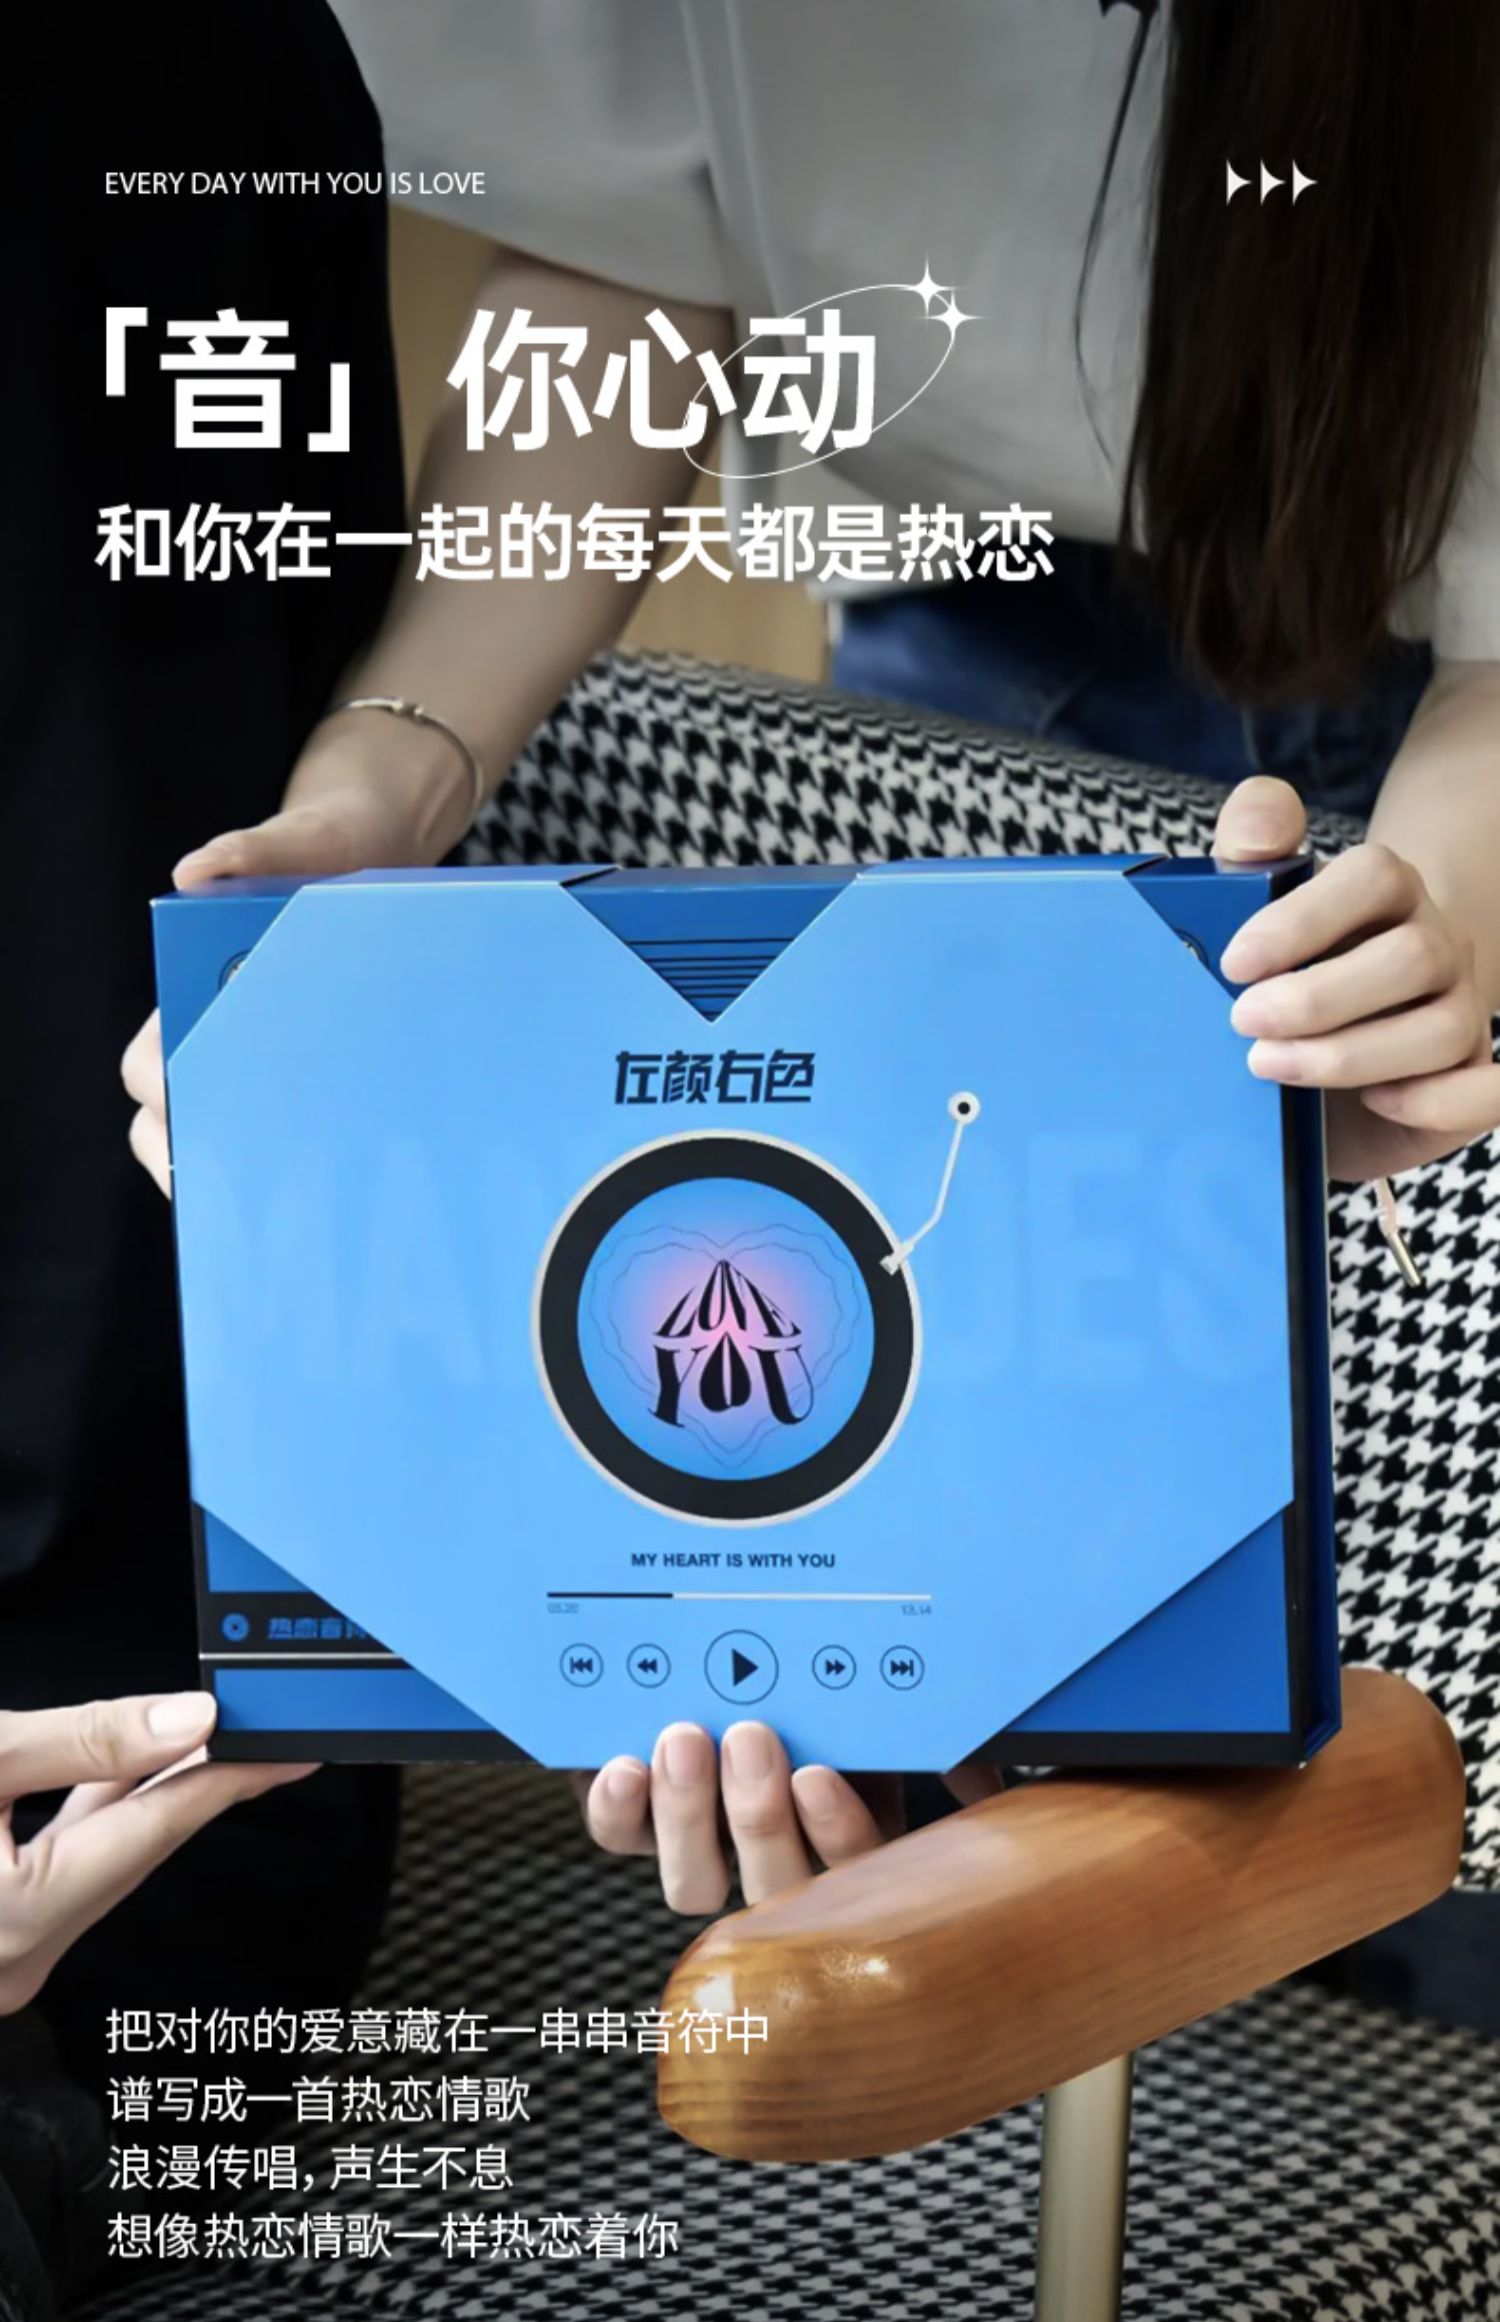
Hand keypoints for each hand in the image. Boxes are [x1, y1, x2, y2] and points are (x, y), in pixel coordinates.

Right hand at [0, 1692, 312, 2013]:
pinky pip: (63, 1873)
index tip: (292, 1749)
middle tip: (259, 1732)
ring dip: (148, 1799)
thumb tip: (189, 1720)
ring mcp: (7, 1956)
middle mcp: (20, 1957)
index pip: (158, 1830)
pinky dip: (93, 1822)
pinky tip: (117, 1776)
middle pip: (139, 1851)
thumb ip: (83, 1742)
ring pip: (102, 1862)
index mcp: (17, 1917)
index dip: (231, 1778)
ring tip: (205, 1740)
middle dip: (199, 1783)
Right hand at [122, 707, 478, 1195]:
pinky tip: (345, 1179)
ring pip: (231, 1134)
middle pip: (178, 1119)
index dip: (162, 1101)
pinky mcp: (318, 1065)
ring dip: (255, 1162)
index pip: (149, 1064)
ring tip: (303, 1197)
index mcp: (192, 986)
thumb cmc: (320, 846)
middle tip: (256, 1178)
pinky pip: (296, 1124)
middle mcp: (217, 1031)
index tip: (194, 1122)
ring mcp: (266, 1056)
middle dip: (202, 1152)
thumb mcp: (294, 842)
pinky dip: (306, 1157)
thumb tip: (193, 872)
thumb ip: (248, 851)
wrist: (375, 844)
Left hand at [574, 1721, 999, 1915]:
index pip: (854, 1870)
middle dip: (758, 1816)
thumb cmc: (819, 1692)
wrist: (721, 1658)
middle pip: (770, 1888)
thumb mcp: (880, 1712)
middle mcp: (772, 1858)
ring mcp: (700, 1845)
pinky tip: (623, 1769)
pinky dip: (617, 1809)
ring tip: (685, 1741)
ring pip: (693, 1883)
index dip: (834, 1834)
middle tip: (750, 1738)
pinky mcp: (635, 1817)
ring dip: (687, 1815)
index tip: (818, 1775)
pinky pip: (619, 1837)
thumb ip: (934, 1743)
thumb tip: (987, 1777)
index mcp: (844, 1839)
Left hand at [1212, 777, 1499, 1181]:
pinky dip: (1437, 1100)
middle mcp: (1436, 946)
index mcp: (1386, 894)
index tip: (1236, 964)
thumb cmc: (1281, 982)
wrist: (1321, 1069)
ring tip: (1272, 1065)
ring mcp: (1461, 1012)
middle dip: (1319, 996)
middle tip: (1244, 1022)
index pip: (1373, 878)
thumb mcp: (1249, 914)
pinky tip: (1375, 1101)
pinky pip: (1490, 1091)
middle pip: (1413, 957)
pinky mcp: (1469, 1079)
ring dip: (1351, 1054)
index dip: (1305, 919)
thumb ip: (1249, 852)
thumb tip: (1261, 829)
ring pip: (1443, 1029)